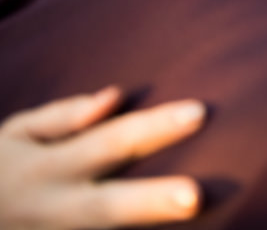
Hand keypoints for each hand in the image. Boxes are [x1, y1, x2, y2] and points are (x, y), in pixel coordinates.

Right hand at [0, 87, 204, 228]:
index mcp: (45, 169)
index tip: (200, 112)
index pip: (111, 142)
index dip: (155, 128)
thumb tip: (115, 97)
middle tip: (194, 197)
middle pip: (108, 207)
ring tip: (189, 216)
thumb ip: (64, 117)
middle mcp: (53, 210)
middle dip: (150, 203)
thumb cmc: (4, 168)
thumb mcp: (15, 135)